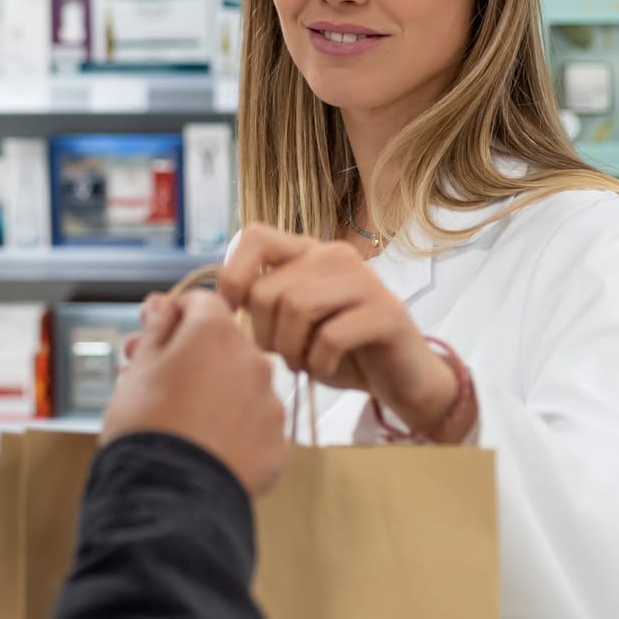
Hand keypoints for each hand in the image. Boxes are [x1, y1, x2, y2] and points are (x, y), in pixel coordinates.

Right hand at [101, 289, 289, 497]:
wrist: (169, 495)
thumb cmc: (146, 422)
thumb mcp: (138, 367)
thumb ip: (157, 330)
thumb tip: (164, 305)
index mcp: (215, 333)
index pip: (202, 301)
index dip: (175, 314)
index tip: (155, 335)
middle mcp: (253, 361)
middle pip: (223, 344)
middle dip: (193, 355)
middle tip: (158, 378)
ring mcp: (270, 405)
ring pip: (242, 384)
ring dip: (217, 390)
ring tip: (183, 418)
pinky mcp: (278, 446)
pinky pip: (255, 426)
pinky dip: (236, 429)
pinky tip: (208, 444)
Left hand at [218, 225, 467, 440]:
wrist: (403, 381)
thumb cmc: (339, 351)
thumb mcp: (289, 323)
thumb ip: (260, 301)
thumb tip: (215, 301)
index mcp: (308, 251)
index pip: (254, 237)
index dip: (233, 276)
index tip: (232, 315)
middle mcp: (334, 255)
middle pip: (268, 288)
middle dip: (264, 333)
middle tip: (283, 355)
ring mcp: (364, 281)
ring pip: (295, 307)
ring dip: (290, 348)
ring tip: (303, 363)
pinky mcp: (387, 312)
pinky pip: (331, 335)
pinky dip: (318, 362)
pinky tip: (326, 368)